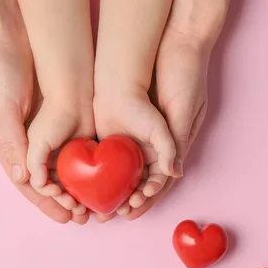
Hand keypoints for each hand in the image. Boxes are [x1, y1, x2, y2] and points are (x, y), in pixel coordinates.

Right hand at [0, 0, 73, 223]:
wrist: (19, 43)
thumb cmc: (1, 75)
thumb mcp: (2, 110)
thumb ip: (12, 144)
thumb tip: (25, 178)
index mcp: (8, 146)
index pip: (28, 183)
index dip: (45, 203)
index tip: (63, 218)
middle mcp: (28, 146)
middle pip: (48, 183)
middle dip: (64, 203)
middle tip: (83, 218)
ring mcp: (47, 136)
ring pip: (64, 171)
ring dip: (77, 190)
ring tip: (94, 206)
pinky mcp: (64, 125)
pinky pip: (75, 153)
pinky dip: (85, 169)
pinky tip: (99, 181)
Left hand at [93, 0, 178, 221]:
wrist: (157, 51)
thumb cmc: (177, 81)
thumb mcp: (178, 114)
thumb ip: (174, 144)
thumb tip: (175, 174)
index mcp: (171, 147)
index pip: (159, 181)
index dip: (147, 198)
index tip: (133, 211)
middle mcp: (152, 148)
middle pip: (138, 183)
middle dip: (126, 201)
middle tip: (110, 215)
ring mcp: (134, 141)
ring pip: (121, 175)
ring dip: (111, 192)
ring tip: (97, 207)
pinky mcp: (116, 132)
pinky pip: (108, 158)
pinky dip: (100, 174)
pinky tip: (89, 185)